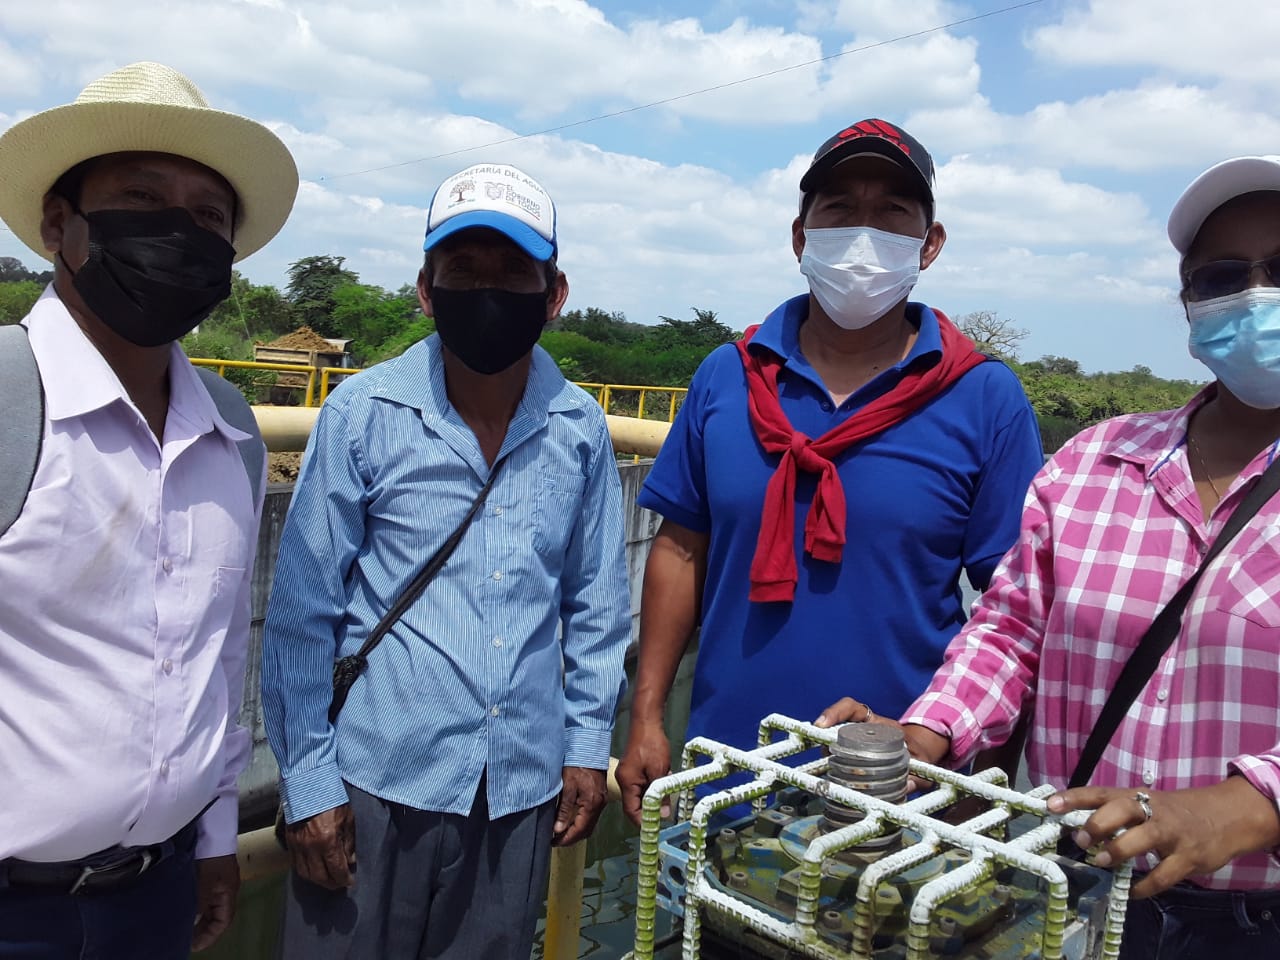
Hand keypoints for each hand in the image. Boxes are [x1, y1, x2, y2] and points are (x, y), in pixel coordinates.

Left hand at [191, 854, 238, 950]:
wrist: (212, 830)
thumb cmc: (212, 856)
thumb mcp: (206, 881)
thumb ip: (200, 903)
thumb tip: (191, 924)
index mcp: (228, 893)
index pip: (223, 921)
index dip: (210, 936)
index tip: (193, 946)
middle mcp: (225, 890)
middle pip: (217, 916)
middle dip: (202, 929)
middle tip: (185, 940)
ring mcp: (218, 882)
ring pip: (209, 907)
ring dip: (198, 918)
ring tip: (182, 926)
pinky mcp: (209, 874)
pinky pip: (204, 897)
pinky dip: (195, 906)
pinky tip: (183, 907)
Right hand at [285, 803, 356, 889]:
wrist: (309, 786)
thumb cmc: (332, 801)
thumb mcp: (348, 820)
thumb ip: (349, 844)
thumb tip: (350, 862)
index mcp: (328, 841)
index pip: (337, 870)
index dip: (344, 879)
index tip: (350, 881)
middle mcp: (311, 847)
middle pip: (320, 877)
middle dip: (332, 883)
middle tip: (340, 882)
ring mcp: (298, 846)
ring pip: (306, 874)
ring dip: (318, 880)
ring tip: (328, 878)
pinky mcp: (290, 842)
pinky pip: (296, 865)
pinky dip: (305, 872)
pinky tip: (314, 870)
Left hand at [553, 767, 607, 846]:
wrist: (589, 749)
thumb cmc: (577, 765)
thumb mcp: (567, 787)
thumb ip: (564, 810)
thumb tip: (558, 829)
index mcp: (591, 804)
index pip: (579, 830)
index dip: (566, 839)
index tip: (553, 842)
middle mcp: (599, 805)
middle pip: (586, 831)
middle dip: (571, 838)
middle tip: (556, 840)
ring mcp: (601, 801)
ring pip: (590, 825)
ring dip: (577, 831)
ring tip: (561, 832)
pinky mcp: (600, 797)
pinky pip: (592, 816)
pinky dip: (582, 822)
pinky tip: (572, 820)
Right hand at [617, 718, 671, 826]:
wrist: (646, 723)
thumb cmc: (652, 746)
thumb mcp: (660, 771)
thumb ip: (660, 794)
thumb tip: (663, 814)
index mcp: (627, 783)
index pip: (631, 810)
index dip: (642, 822)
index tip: (656, 829)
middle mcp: (624, 781)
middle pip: (634, 804)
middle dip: (649, 811)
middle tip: (665, 816)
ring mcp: (627, 775)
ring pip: (639, 795)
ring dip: (652, 799)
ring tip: (667, 800)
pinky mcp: (633, 769)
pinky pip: (641, 785)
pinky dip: (651, 789)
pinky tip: (664, 784)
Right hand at [815, 698, 950, 792]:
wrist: (920, 754)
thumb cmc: (920, 753)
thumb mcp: (923, 762)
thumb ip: (920, 774)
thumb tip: (908, 784)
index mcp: (878, 724)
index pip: (852, 708)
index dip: (835, 712)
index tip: (822, 724)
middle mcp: (862, 730)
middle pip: (836, 726)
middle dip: (825, 737)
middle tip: (823, 753)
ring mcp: (855, 742)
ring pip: (834, 742)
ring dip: (827, 752)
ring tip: (826, 768)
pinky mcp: (853, 756)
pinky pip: (838, 756)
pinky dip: (832, 765)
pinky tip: (832, 778)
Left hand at [1048, 777, 1279, 898]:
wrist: (1227, 816)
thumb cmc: (1175, 812)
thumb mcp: (1146, 806)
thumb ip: (1117, 815)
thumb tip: (1077, 829)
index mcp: (1137, 797)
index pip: (1101, 792)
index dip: (1075, 797)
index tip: (1050, 805)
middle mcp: (1153, 811)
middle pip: (1123, 808)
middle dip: (1099, 822)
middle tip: (1080, 838)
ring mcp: (1172, 834)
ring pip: (1145, 838)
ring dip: (1120, 850)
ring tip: (1103, 862)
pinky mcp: (1189, 857)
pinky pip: (1165, 875)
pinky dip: (1146, 886)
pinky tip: (1133, 892)